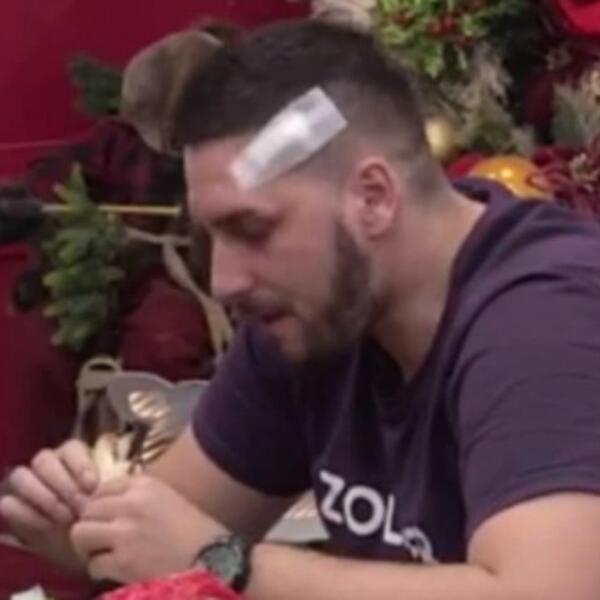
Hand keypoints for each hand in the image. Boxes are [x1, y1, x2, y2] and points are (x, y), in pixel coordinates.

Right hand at [0, 439, 98, 570]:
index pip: (71, 447)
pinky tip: (48, 526)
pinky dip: (27, 514)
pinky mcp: (12, 505)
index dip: (80, 465)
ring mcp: (26, 482)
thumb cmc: (98, 512)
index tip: (92, 486)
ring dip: (45, 497)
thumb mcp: (107, 497)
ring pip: (21, 476)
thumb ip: (105, 485)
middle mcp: (47, 463)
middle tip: (80, 506)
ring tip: (67, 518)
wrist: (82, 539)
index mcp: (72, 455)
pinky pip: (9, 503)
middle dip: (63, 484)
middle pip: (43, 460)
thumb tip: (109, 481)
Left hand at [71, 474, 227, 582]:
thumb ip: (139, 497)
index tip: (104, 518)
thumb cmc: (195, 530)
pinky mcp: (122, 562)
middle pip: (87, 510)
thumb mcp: (168, 499)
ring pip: (81, 533)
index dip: (99, 505)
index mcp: (144, 485)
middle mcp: (131, 504)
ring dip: (87, 546)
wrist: (213, 558)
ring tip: (100, 554)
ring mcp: (124, 533)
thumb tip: (109, 505)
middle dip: (90, 526)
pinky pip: (94, 564)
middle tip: (98, 539)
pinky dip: (100, 570)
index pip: (102, 488)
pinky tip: (114, 570)